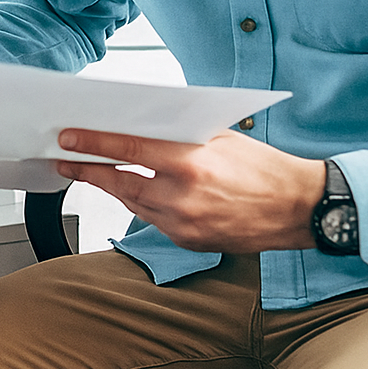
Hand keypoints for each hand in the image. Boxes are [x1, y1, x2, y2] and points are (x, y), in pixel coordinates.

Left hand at [56, 128, 325, 252]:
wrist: (301, 209)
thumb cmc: (264, 168)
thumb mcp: (220, 137)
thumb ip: (178, 134)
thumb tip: (139, 126)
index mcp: (190, 164)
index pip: (127, 151)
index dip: (92, 145)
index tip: (67, 139)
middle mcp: (183, 197)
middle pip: (120, 184)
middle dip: (89, 171)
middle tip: (66, 159)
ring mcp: (185, 224)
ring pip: (134, 204)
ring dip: (114, 188)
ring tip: (95, 173)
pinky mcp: (190, 241)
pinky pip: (155, 221)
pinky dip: (144, 205)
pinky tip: (137, 192)